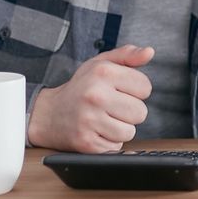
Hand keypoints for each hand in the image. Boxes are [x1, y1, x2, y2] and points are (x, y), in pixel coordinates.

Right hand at [27, 44, 153, 152]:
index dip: (136, 91)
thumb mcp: (100, 64)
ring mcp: (90, 120)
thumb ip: (127, 55)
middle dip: (130, 111)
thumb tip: (149, 52)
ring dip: (120, 128)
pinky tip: (96, 131)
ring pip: (129, 132)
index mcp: (103, 72)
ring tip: (104, 119)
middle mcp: (96, 95)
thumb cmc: (80, 87)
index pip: (145, 87)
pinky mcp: (86, 142)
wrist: (48, 114)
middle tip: (112, 107)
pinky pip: (116, 146)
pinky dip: (109, 141)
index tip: (121, 91)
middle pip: (140, 112)